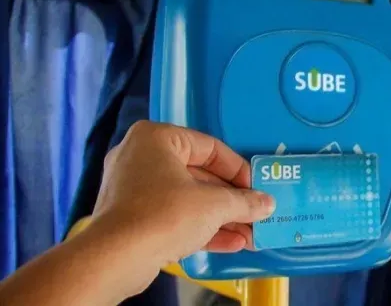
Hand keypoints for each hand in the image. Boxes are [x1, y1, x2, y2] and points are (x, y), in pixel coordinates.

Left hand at [90, 121, 274, 288]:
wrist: (115, 259)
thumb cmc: (165, 215)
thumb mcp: (214, 205)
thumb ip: (244, 202)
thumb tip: (267, 203)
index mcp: (157, 138)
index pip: (209, 147)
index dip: (238, 170)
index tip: (257, 187)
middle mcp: (141, 157)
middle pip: (199, 176)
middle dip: (231, 200)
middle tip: (256, 213)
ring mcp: (133, 189)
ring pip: (187, 199)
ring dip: (220, 218)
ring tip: (250, 234)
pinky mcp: (131, 218)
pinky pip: (172, 216)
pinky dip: (200, 227)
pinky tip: (231, 244)